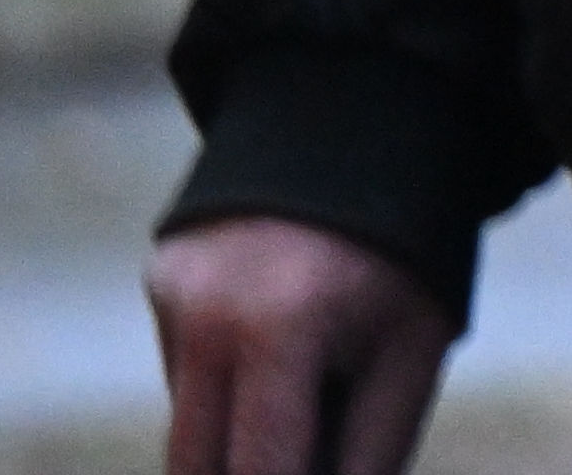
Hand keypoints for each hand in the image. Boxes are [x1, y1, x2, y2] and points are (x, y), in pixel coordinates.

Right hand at [149, 217, 458, 474]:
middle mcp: (206, 312)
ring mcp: (172, 292)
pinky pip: (185, 367)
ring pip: (188, 424)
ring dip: (240, 433)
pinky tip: (286, 333)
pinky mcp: (159, 277)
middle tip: (303, 447)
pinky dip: (230, 380)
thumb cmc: (408, 259)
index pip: (258, 470)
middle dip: (249, 472)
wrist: (372, 131)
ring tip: (316, 374)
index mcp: (282, 328)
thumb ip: (367, 455)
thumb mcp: (411, 357)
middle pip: (197, 465)